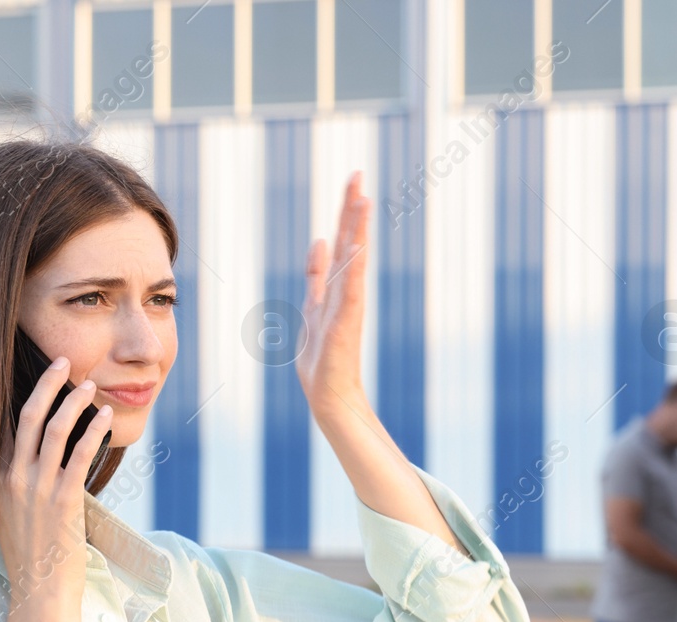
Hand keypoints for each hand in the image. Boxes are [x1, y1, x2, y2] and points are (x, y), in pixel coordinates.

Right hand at [0, 355, 113, 609]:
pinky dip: (94, 431)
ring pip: (54, 430)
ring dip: (74, 401)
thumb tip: (36, 455)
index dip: (11, 392)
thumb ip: (17, 481)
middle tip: (61, 360)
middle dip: (45, 384)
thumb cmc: (32, 553)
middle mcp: (11, 478)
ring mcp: (36, 488)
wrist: (39, 591)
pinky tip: (104, 417)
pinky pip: (80, 455)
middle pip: (26, 416)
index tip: (23, 367)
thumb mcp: (11, 512)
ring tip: (89, 384)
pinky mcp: (63, 500)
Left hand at [298, 172, 370, 416]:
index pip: (344, 238)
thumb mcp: (313, 305)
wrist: (329, 394)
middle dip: (352, 208)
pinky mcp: (346, 324)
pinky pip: (350, 290)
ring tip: (362, 199)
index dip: (347, 210)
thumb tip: (320, 240)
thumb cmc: (323, 355)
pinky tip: (356, 246)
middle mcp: (347, 290)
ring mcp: (349, 306)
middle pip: (352, 241)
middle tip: (358, 172)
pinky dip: (354, 268)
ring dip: (358, 229)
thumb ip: (317, 274)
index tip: (354, 179)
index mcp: (338, 284)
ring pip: (355, 259)